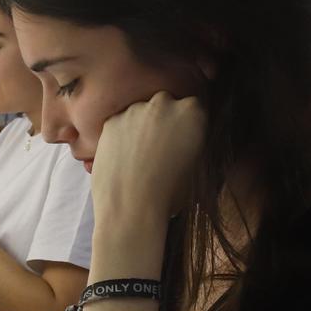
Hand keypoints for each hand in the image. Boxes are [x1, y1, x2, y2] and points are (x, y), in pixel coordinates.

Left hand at [91, 92, 207, 229]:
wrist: (130, 207)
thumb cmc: (171, 193)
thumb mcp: (199, 168)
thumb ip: (197, 144)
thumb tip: (191, 141)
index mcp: (193, 111)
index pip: (195, 109)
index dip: (189, 126)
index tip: (184, 142)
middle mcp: (163, 102)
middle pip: (166, 106)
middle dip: (165, 123)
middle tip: (162, 150)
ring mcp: (134, 110)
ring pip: (141, 114)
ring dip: (142, 128)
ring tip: (140, 159)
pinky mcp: (111, 121)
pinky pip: (120, 125)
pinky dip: (122, 137)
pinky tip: (123, 159)